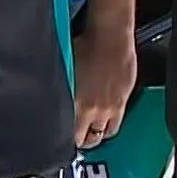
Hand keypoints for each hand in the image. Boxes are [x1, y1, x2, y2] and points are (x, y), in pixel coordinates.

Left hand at [72, 27, 136, 149]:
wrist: (110, 36)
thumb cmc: (85, 45)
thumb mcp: (64, 69)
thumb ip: (62, 90)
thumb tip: (53, 99)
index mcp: (75, 103)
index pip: (69, 135)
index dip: (64, 139)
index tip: (61, 139)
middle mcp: (93, 109)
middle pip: (87, 140)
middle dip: (81, 141)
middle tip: (77, 138)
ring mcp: (110, 107)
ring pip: (104, 133)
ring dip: (97, 134)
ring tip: (91, 131)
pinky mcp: (123, 100)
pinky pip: (117, 121)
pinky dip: (110, 124)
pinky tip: (106, 119)